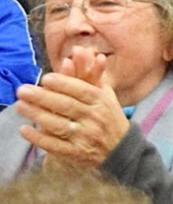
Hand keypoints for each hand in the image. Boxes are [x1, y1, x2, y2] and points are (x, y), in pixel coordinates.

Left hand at [15, 47, 129, 168]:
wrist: (120, 149)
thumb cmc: (109, 116)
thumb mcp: (106, 94)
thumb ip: (93, 74)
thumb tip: (82, 50)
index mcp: (102, 101)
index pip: (81, 90)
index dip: (64, 84)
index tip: (45, 78)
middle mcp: (95, 118)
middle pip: (67, 106)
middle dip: (43, 97)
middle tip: (23, 89)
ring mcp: (86, 136)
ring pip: (59, 124)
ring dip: (37, 115)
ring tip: (20, 106)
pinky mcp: (76, 153)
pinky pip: (55, 145)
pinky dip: (39, 138)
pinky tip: (25, 129)